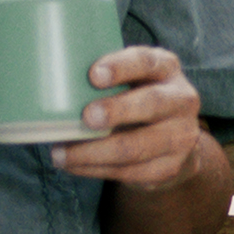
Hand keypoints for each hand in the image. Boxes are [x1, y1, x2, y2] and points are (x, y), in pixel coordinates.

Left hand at [53, 44, 208, 188]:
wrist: (173, 138)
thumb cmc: (136, 97)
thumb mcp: (131, 77)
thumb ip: (105, 77)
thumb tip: (51, 82)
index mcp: (166, 68)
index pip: (147, 62)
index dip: (121, 67)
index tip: (93, 75)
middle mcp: (182, 100)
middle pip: (152, 104)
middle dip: (117, 111)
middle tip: (86, 117)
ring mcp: (180, 136)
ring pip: (137, 147)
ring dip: (95, 152)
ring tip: (61, 154)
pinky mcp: (170, 167)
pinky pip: (131, 172)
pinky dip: (97, 170)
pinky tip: (74, 165)